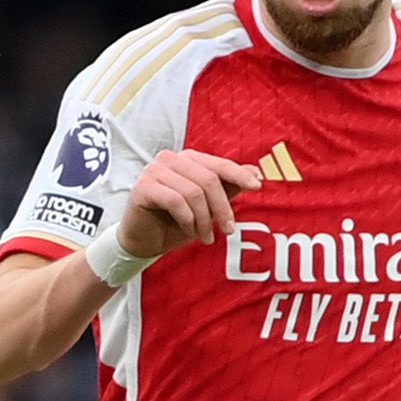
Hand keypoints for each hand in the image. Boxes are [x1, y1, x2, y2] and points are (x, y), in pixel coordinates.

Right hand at [118, 147, 267, 261]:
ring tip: (205, 236)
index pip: (218, 164)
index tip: (257, 186)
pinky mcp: (143, 187)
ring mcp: (154, 171)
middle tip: (229, 230)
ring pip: (193, 192)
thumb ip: (228, 188)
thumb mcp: (208, 208)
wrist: (144, 242)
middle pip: (208, 179)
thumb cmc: (175, 223)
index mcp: (187, 159)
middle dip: (222, 207)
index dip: (238, 174)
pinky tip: (188, 231)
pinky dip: (186, 219)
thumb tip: (254, 171)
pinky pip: (175, 201)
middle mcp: (170, 159)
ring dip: (203, 219)